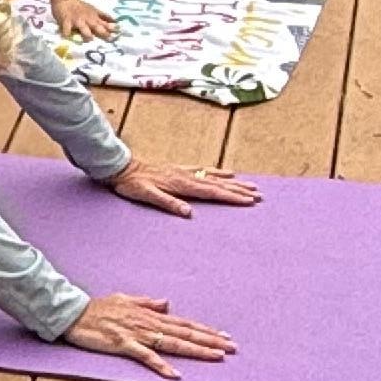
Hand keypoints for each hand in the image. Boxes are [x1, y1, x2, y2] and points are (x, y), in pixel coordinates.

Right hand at [52, 0, 115, 39]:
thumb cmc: (81, 7)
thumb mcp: (94, 10)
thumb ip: (104, 17)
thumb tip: (115, 21)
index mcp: (94, 17)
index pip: (104, 24)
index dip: (111, 28)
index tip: (119, 32)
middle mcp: (87, 20)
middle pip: (96, 26)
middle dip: (103, 33)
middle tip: (109, 38)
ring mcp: (77, 21)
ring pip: (83, 28)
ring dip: (87, 34)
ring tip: (90, 40)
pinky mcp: (66, 22)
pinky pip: (67, 29)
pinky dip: (67, 34)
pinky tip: (67, 38)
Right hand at [66, 290, 237, 378]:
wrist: (73, 312)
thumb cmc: (98, 307)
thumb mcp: (125, 299)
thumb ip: (147, 302)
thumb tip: (167, 302)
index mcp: (150, 315)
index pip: (184, 323)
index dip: (205, 330)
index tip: (225, 336)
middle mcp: (148, 323)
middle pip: (185, 333)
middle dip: (211, 341)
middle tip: (233, 349)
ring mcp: (137, 334)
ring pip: (173, 343)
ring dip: (197, 350)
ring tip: (217, 357)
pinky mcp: (124, 345)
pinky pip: (147, 357)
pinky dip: (162, 366)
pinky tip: (176, 375)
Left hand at [110, 162, 260, 215]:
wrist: (121, 167)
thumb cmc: (132, 184)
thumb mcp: (147, 195)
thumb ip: (168, 203)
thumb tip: (188, 213)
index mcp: (182, 185)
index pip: (213, 192)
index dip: (232, 197)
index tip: (249, 201)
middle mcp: (187, 176)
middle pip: (219, 184)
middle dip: (239, 190)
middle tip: (259, 195)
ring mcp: (184, 171)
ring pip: (215, 177)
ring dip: (233, 181)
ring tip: (250, 185)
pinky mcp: (179, 169)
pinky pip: (204, 170)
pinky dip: (218, 172)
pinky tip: (226, 172)